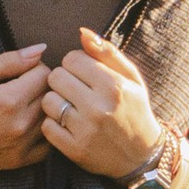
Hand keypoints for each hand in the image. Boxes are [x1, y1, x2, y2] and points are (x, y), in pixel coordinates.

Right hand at [0, 46, 47, 175]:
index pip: (45, 73)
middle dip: (39, 85)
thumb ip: (8, 61)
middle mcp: (21, 125)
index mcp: (9, 100)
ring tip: (20, 104)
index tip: (17, 71)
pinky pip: (48, 143)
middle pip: (51, 95)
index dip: (33, 67)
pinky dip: (42, 131)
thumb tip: (40, 49)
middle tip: (18, 86)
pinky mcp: (20, 161)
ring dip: (42, 107)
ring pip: (52, 117)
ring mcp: (22, 145)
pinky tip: (25, 124)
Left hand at [39, 27, 160, 182]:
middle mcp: (99, 107)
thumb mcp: (130, 78)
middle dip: (63, 81)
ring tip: (71, 107)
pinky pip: (47, 126)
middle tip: (75, 90)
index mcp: (114, 85)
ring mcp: (86, 130)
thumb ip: (106, 52)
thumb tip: (82, 32)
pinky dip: (54, 124)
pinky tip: (68, 124)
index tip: (83, 75)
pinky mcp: (75, 150)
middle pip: (56, 77)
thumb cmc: (134, 109)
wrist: (141, 156)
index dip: (75, 64)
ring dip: (56, 102)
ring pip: (48, 101)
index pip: (72, 59)